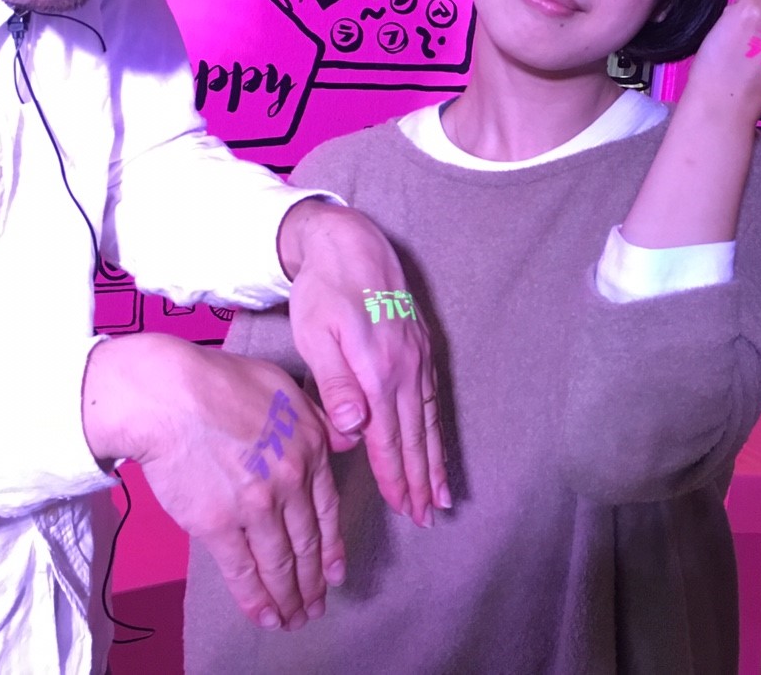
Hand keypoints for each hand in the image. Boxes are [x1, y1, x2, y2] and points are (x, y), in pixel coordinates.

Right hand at [82, 334, 340, 630]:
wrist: (169, 395)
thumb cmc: (220, 382)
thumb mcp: (284, 387)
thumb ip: (318, 418)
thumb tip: (347, 438)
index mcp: (309, 449)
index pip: (327, 509)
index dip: (332, 546)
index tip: (336, 572)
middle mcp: (291, 481)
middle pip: (307, 542)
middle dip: (314, 580)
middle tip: (316, 606)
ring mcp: (257, 506)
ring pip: (280, 562)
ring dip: (289, 596)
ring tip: (294, 619)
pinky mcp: (219, 525)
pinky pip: (243, 570)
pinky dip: (257, 599)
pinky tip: (266, 617)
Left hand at [279, 200, 447, 527]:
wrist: (351, 244)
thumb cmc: (325, 291)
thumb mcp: (317, 335)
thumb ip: (335, 385)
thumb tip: (352, 430)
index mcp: (377, 372)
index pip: (387, 438)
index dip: (396, 476)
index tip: (404, 508)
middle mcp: (405, 369)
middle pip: (415, 436)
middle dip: (421, 479)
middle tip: (427, 515)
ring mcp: (418, 357)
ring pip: (429, 420)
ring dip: (436, 460)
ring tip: (443, 493)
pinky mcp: (421, 346)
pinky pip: (433, 397)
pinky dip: (438, 427)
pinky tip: (438, 444)